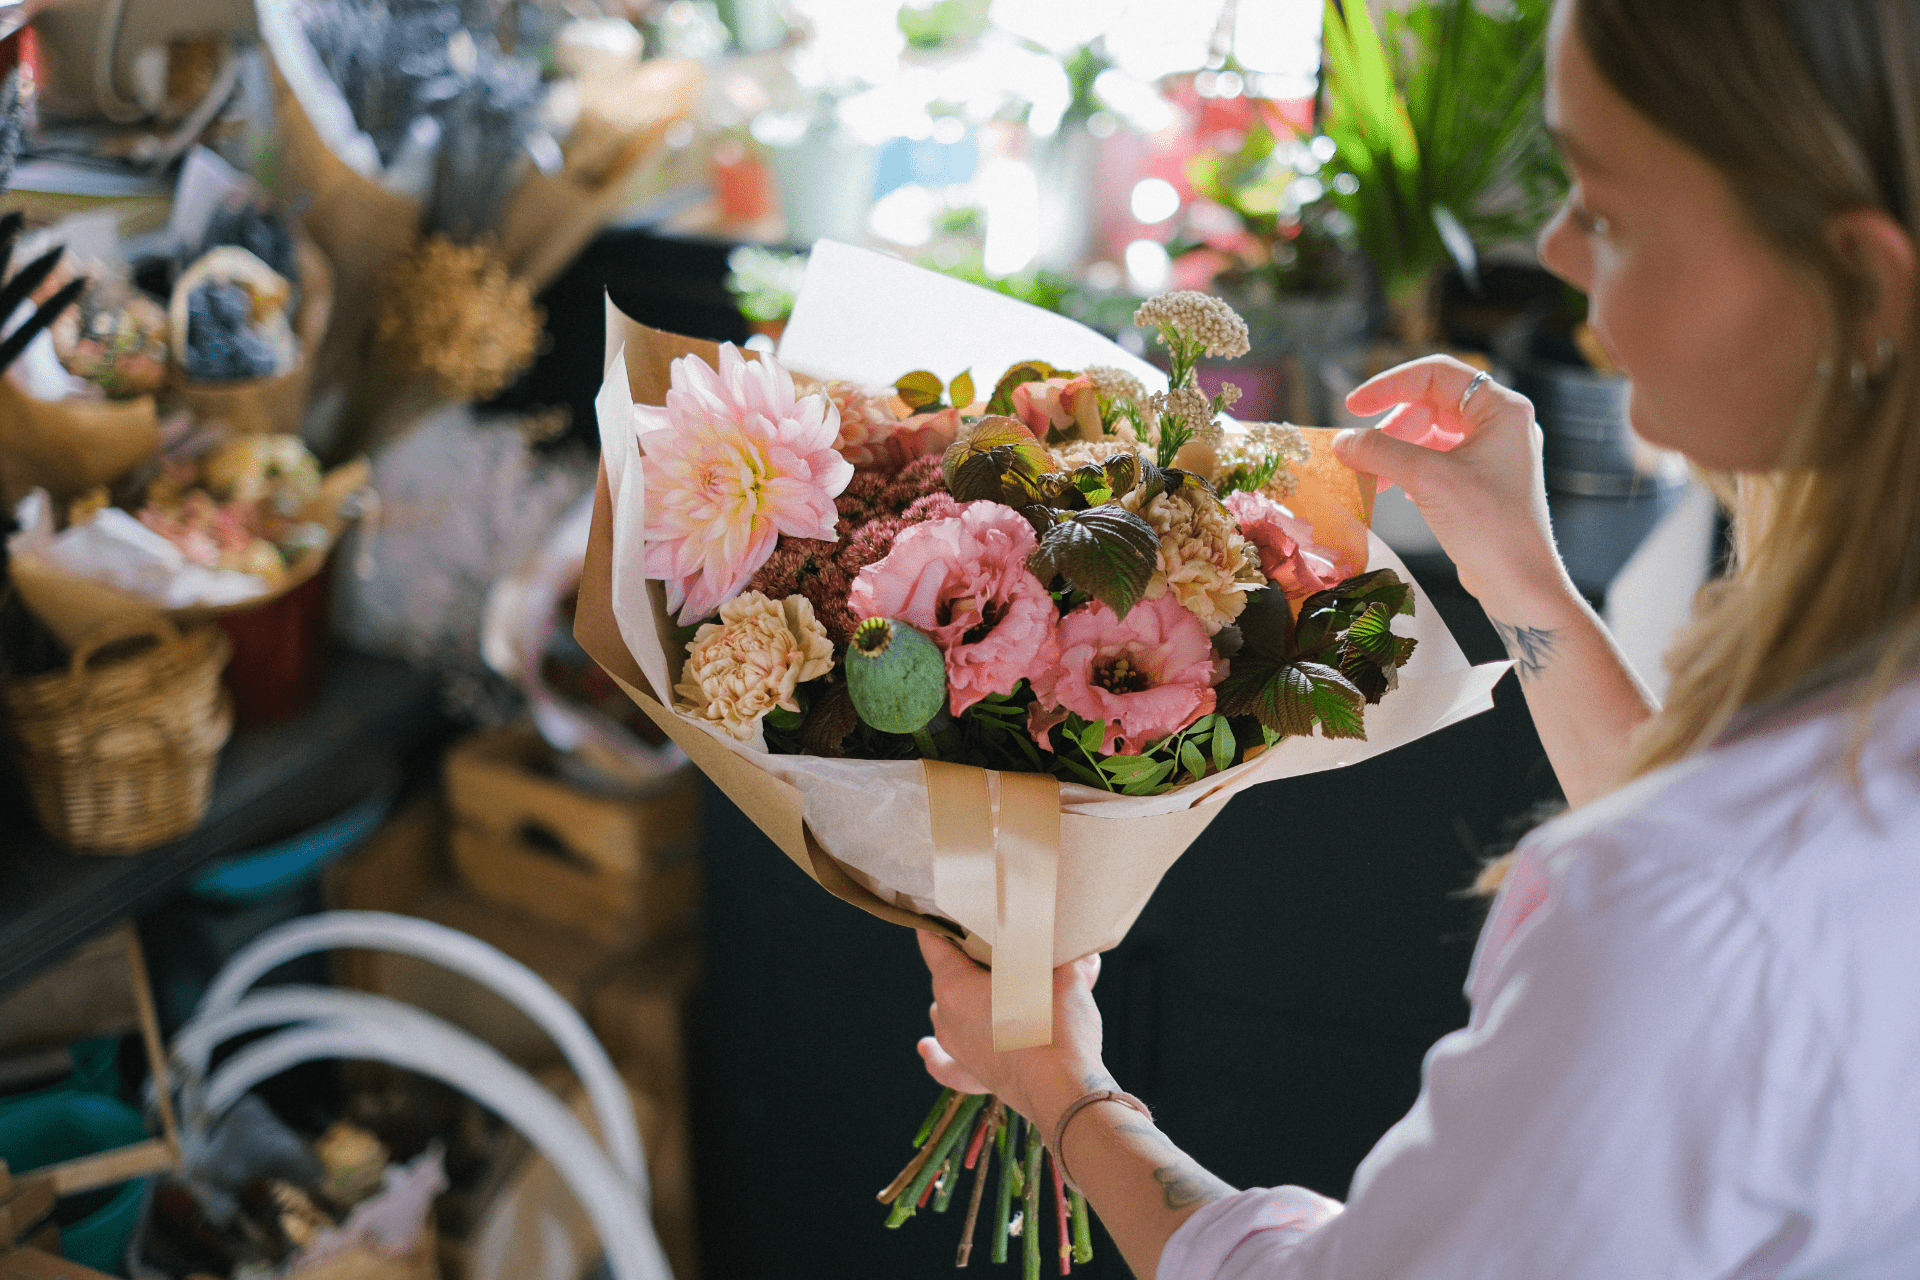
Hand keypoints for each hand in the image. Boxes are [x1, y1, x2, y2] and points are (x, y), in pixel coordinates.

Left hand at [916, 931, 1107, 1125]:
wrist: (1066, 1091)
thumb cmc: (1058, 1028)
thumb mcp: (1064, 975)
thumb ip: (1063, 955)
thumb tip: (1078, 946)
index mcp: (956, 987)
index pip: (934, 942)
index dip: (942, 920)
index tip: (952, 906)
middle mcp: (949, 1018)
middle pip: (947, 976)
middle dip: (972, 961)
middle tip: (1003, 949)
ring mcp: (958, 1049)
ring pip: (948, 1014)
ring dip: (964, 999)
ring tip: (995, 988)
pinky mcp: (973, 1076)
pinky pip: (945, 1063)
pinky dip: (937, 1054)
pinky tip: (927, 1048)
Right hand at [1333, 355, 1571, 618]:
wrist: (1520, 584)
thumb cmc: (1489, 526)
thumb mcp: (1427, 480)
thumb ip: (1381, 451)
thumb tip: (1342, 441)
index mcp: (1501, 409)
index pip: (1437, 374)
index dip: (1390, 384)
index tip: (1353, 405)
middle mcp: (1500, 425)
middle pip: (1430, 404)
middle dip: (1390, 425)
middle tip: (1358, 448)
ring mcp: (1491, 455)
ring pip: (1430, 434)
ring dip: (1395, 449)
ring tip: (1368, 472)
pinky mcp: (1480, 482)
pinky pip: (1435, 460)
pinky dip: (1407, 469)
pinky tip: (1388, 487)